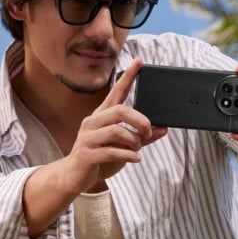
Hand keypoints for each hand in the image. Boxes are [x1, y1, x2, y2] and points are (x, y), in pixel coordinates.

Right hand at [60, 57, 166, 193]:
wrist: (73, 176)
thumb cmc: (100, 157)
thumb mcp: (123, 145)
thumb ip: (142, 137)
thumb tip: (164, 128)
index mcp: (102, 115)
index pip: (117, 91)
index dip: (128, 77)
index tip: (139, 62)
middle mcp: (93, 122)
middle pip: (120, 110)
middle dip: (140, 120)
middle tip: (148, 132)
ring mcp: (88, 137)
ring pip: (116, 131)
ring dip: (134, 141)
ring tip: (138, 149)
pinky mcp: (86, 154)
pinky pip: (111, 151)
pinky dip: (128, 155)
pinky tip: (136, 158)